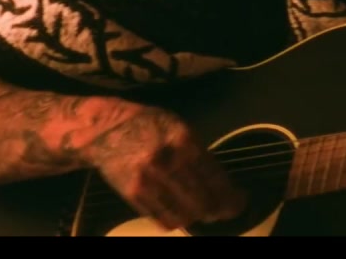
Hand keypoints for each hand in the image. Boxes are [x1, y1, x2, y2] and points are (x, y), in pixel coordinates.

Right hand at [84, 102, 246, 230]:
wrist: (105, 131)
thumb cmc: (148, 125)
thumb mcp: (180, 127)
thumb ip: (199, 152)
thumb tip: (222, 181)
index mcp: (182, 140)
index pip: (214, 178)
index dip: (230, 196)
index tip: (239, 202)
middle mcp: (165, 161)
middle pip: (201, 201)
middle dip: (218, 210)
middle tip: (225, 210)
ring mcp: (147, 180)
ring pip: (183, 215)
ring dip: (198, 217)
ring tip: (205, 212)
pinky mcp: (132, 195)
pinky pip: (161, 218)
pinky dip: (176, 220)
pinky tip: (183, 212)